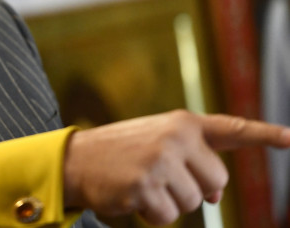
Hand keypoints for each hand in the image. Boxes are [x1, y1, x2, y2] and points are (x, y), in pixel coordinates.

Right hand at [62, 110, 289, 225]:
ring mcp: (160, 161)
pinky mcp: (145, 186)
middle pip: (216, 182)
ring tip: (142, 184)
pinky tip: (132, 196)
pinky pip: (168, 217)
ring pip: (192, 204)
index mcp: (181, 123)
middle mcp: (175, 138)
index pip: (231, 128)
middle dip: (194, 189)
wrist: (74, 159)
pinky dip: (152, 215)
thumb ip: (191, 156)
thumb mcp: (156, 140)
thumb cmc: (119, 152)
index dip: (265, 134)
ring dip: (169, 203)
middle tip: (160, 178)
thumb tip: (215, 194)